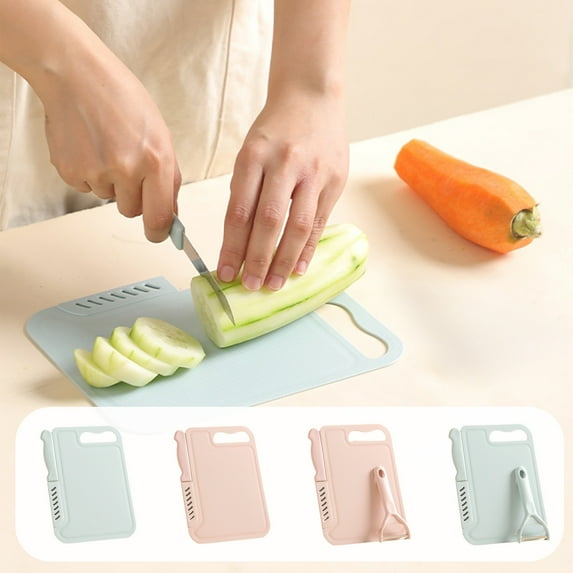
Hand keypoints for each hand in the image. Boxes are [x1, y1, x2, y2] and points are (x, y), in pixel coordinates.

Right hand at [39, 38, 179, 241]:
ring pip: (109, 198)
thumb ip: (168, 178)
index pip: (159, 218)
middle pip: (132, 212)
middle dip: (133, 197)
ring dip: (111, 182)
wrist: (77, 75)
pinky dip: (90, 173)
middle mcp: (126, 169)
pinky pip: (87, 188)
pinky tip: (90, 147)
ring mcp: (96, 171)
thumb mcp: (161, 135)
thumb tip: (170, 212)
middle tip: (128, 168)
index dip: (160, 232)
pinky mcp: (71, 171)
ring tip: (107, 147)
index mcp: (155, 160)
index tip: (159, 234)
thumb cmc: (122, 99)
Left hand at [217, 90, 347, 289]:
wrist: (312, 96)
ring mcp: (314, 173)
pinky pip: (319, 222)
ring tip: (274, 284)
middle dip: (258, 259)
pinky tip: (298, 268)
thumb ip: (245, 193)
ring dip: (284, 260)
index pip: (239, 211)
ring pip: (298, 226)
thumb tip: (239, 242)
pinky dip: (307, 248)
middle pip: (269, 222)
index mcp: (254, 156)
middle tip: (250, 286)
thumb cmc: (275, 130)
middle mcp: (285, 164)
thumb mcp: (250, 152)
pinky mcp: (335, 180)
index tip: (225, 273)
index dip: (232, 247)